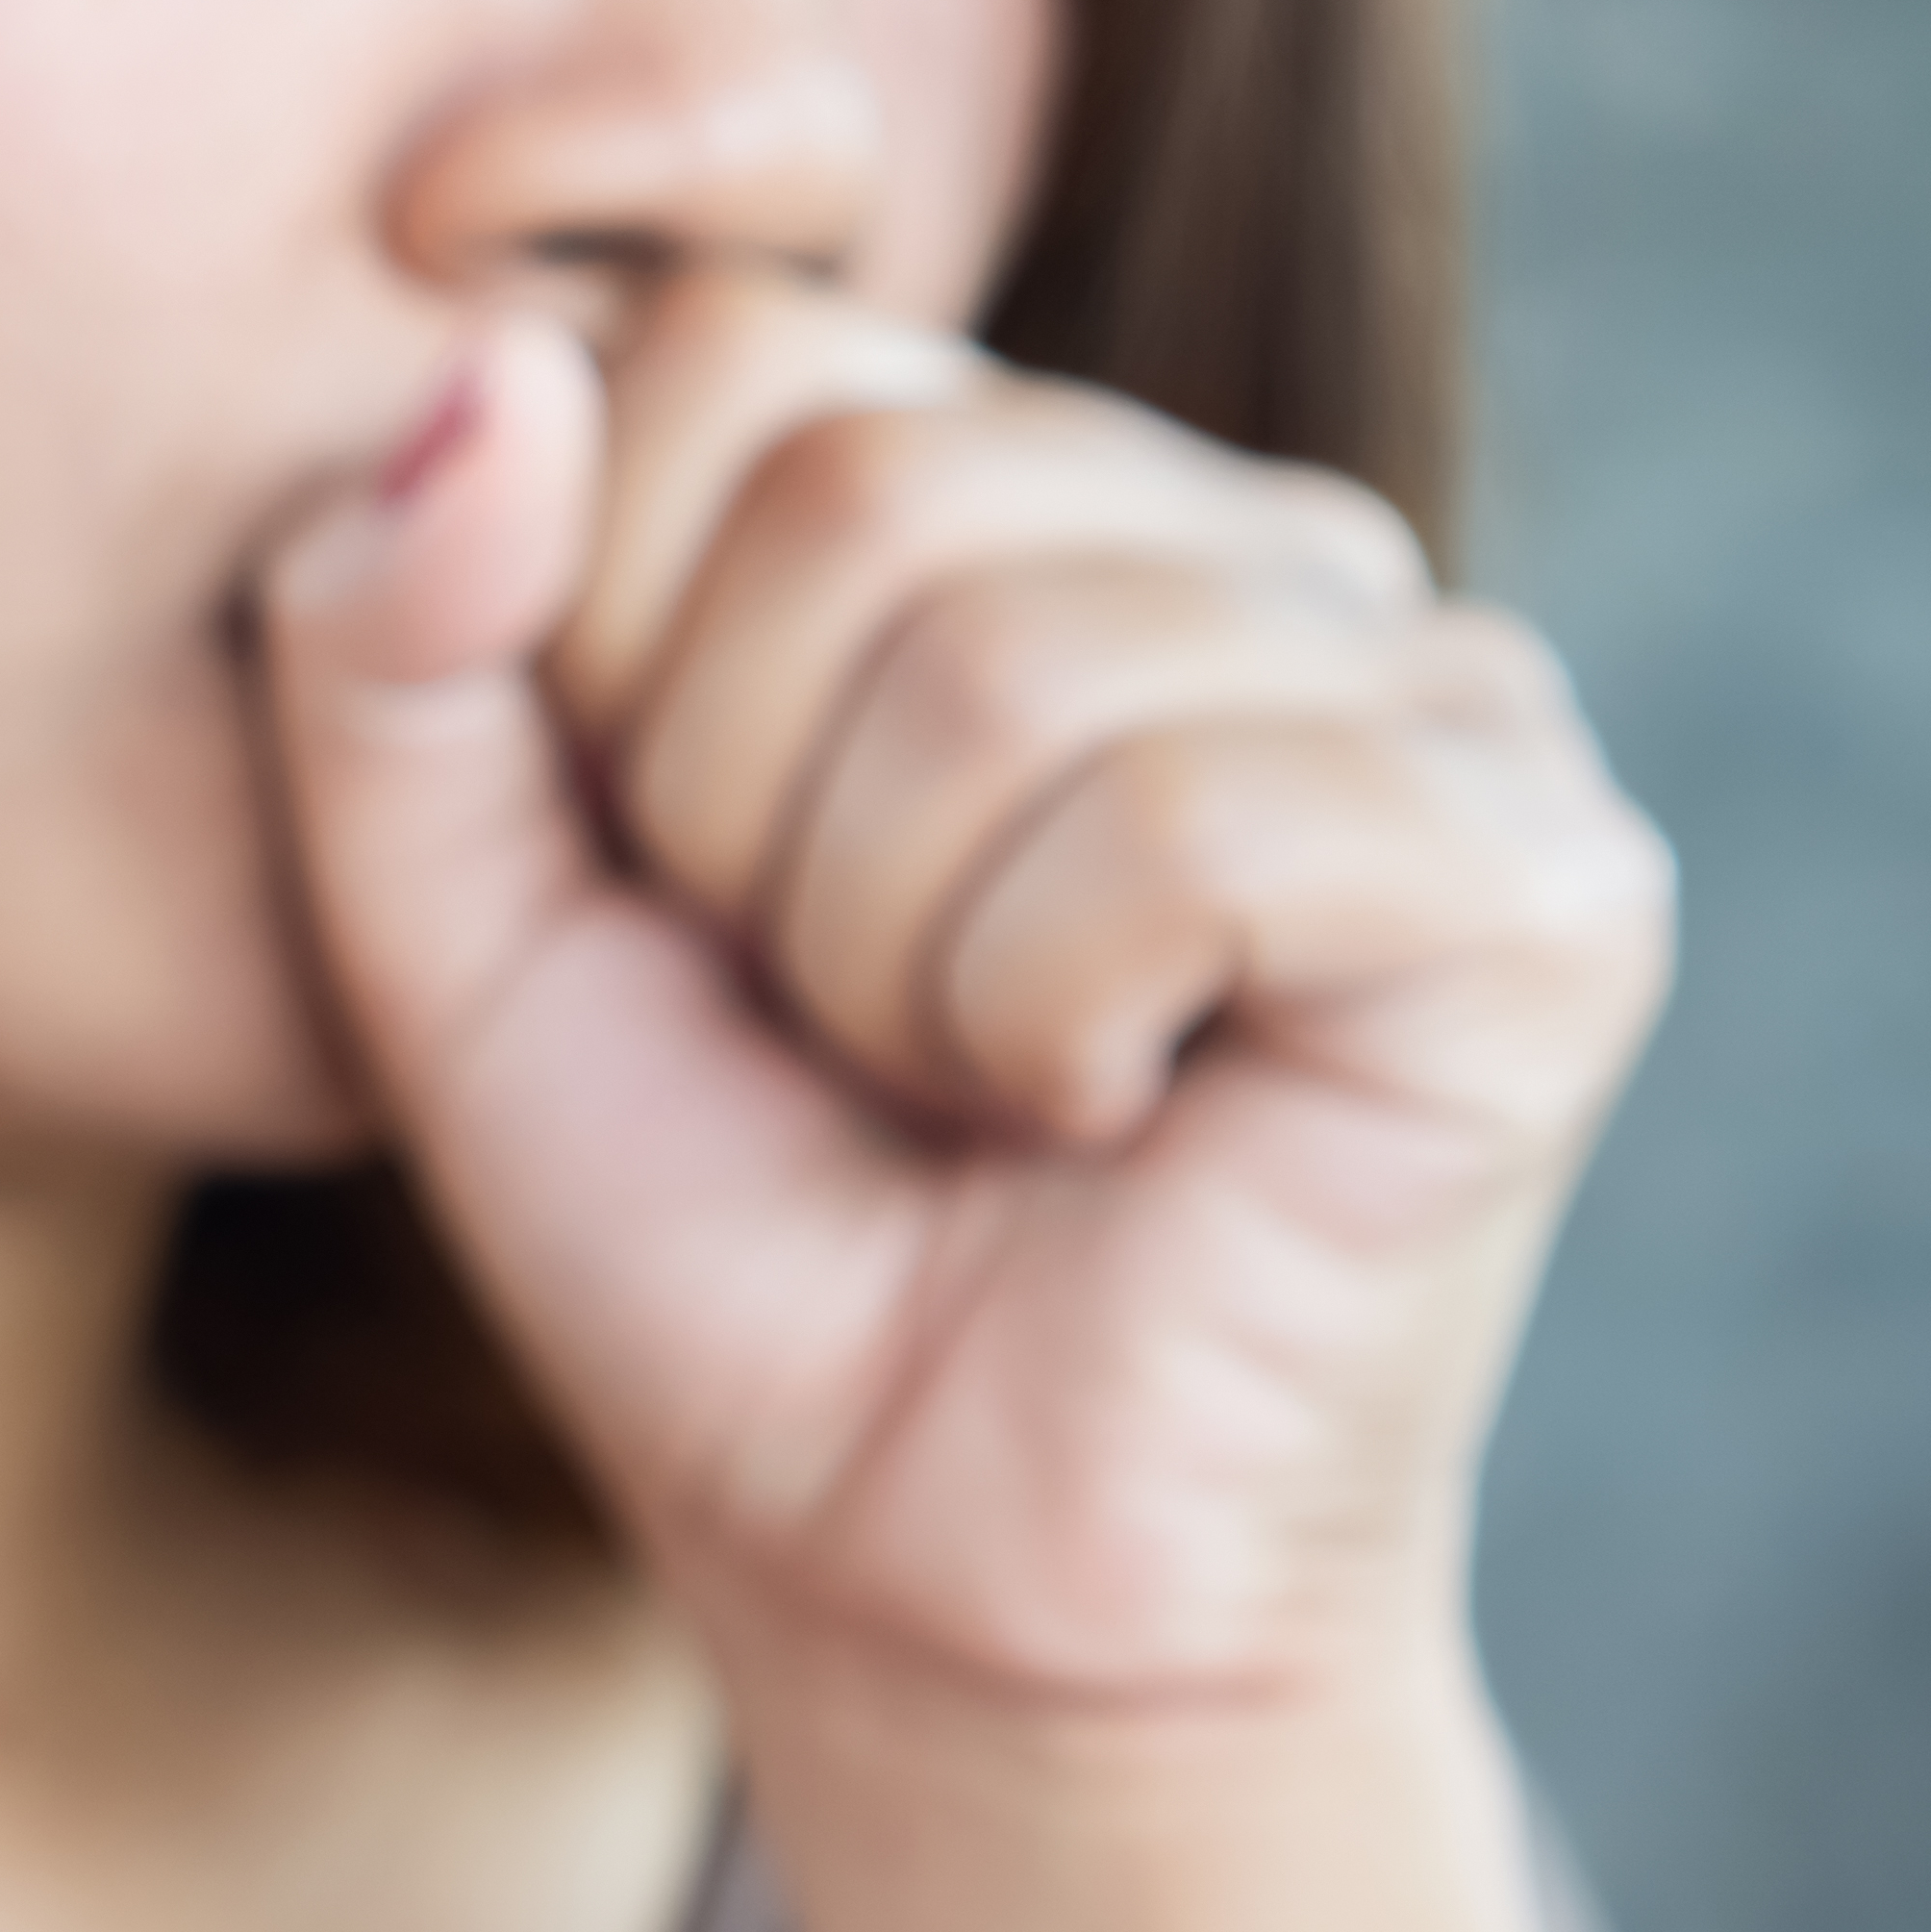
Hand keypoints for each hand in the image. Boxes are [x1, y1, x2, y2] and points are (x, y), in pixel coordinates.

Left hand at [260, 279, 1672, 1711]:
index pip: (718, 343)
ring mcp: (1433, 685)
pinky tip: (1112, 1126)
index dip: (600, 651)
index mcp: (1003, 489)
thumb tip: (486, 350)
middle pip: (851, 485)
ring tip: (971, 1091)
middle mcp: (1239, 533)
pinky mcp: (1543, 879)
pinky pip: (1182, 826)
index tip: (675, 887)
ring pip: (1008, 665)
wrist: (914, 1588)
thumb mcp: (445, 928)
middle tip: (836, 1030)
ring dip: (888, 962)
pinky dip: (1048, 1023)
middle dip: (739, 827)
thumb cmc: (708, 1244)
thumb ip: (387, 639)